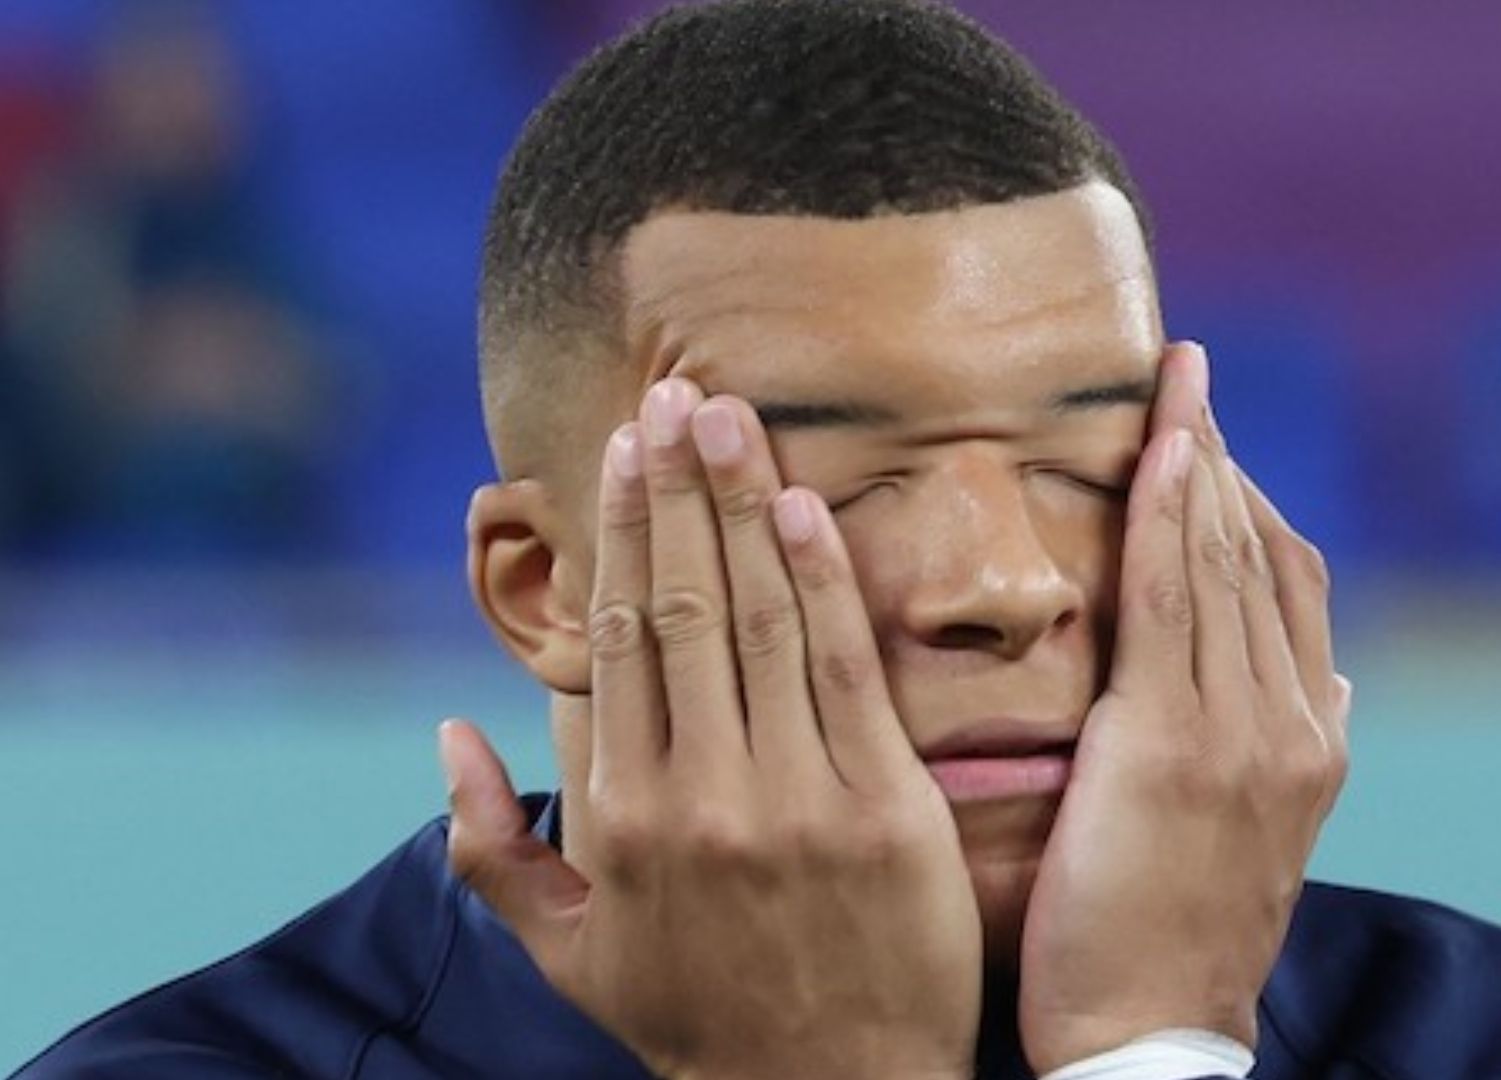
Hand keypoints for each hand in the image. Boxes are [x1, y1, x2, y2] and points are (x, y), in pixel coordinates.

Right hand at [441, 378, 981, 1079]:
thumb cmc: (696, 1017)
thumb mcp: (567, 951)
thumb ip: (493, 845)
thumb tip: (447, 733)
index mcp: (623, 818)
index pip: (621, 639)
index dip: (623, 534)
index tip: (622, 447)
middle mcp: (702, 795)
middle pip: (685, 607)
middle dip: (677, 490)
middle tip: (675, 393)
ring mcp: (797, 798)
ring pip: (761, 619)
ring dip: (743, 505)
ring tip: (729, 416)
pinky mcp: (886, 809)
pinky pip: (846, 670)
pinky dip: (824, 581)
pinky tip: (805, 506)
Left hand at [1018, 342, 1351, 1072]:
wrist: (1154, 1037)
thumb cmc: (1178, 938)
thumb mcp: (1255, 834)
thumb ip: (1288, 747)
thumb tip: (1324, 681)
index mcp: (1314, 738)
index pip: (1288, 583)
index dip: (1250, 497)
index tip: (1209, 430)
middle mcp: (1297, 720)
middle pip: (1263, 552)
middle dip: (1224, 452)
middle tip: (1186, 367)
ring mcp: (1245, 730)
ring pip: (1224, 562)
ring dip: (1197, 457)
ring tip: (1173, 377)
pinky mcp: (1176, 745)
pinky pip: (1172, 602)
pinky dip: (1169, 516)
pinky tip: (1160, 447)